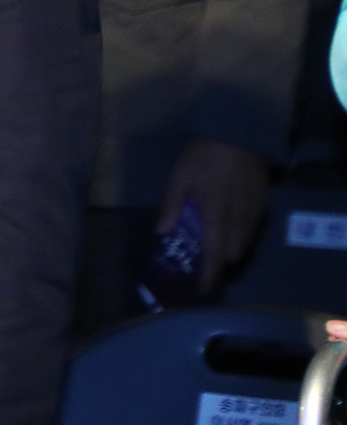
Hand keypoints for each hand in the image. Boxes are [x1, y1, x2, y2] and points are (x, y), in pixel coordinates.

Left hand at [157, 138, 269, 294]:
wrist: (239, 133)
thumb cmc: (203, 155)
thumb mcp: (179, 177)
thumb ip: (172, 206)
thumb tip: (162, 234)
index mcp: (216, 215)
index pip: (214, 255)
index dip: (209, 276)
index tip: (201, 291)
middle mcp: (239, 219)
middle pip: (232, 255)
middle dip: (218, 266)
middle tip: (201, 268)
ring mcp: (254, 212)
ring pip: (244, 244)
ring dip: (229, 252)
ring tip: (212, 251)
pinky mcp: (263, 204)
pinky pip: (252, 231)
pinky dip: (241, 238)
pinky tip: (228, 231)